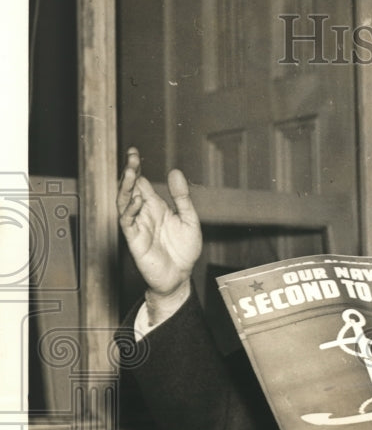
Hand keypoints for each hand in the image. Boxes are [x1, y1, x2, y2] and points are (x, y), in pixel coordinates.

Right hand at [116, 147, 201, 311]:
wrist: (180, 276)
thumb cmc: (183, 250)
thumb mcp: (189, 219)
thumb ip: (182, 197)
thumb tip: (176, 173)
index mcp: (157, 207)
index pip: (142, 183)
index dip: (136, 169)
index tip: (134, 153)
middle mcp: (145, 214)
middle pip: (130, 188)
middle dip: (129, 172)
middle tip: (131, 157)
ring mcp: (138, 225)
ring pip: (124, 202)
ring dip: (126, 187)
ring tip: (129, 171)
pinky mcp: (135, 239)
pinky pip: (128, 222)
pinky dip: (130, 209)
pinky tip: (136, 199)